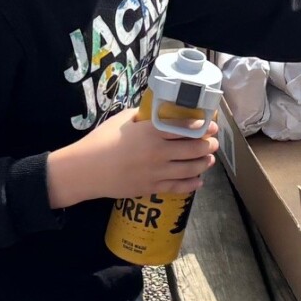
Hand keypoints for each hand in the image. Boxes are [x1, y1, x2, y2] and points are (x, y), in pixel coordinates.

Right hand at [47, 104, 219, 207]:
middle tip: (213, 142)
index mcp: (151, 132)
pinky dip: (192, 184)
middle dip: (208, 145)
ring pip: (190, 169)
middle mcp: (158, 152)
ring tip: (209, 159)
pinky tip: (198, 181)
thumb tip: (158, 112)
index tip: (211, 126)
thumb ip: (143, 116)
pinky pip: (178, 187)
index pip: (185, 128)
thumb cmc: (101, 140)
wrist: (86, 170)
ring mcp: (156, 172)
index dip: (202, 127)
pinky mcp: (152, 188)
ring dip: (204, 163)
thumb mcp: (122, 120)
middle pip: (193, 149)